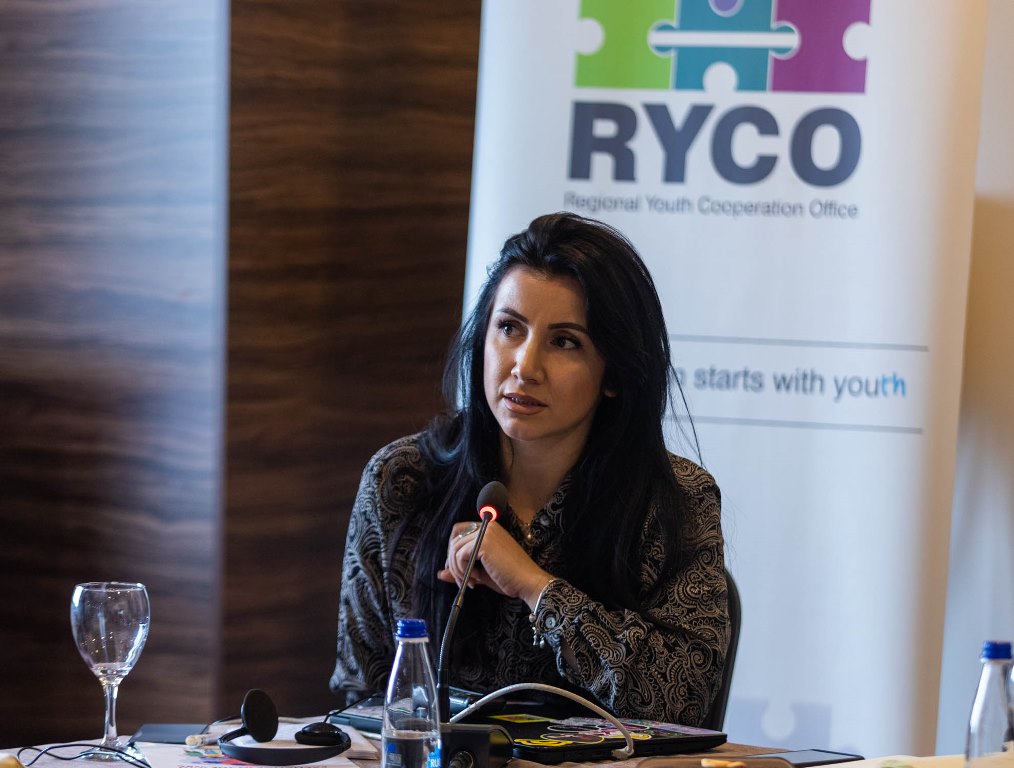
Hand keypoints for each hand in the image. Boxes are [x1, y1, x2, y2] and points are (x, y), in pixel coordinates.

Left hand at [438, 520, 552, 608]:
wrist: (527, 582)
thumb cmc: (509, 578)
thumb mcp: (480, 572)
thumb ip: (461, 569)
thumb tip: (440, 573)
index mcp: (490, 529)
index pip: (460, 531)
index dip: (454, 549)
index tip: (457, 568)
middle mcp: (488, 526)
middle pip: (454, 538)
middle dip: (452, 561)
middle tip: (461, 579)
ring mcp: (486, 533)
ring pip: (455, 549)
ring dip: (457, 570)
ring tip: (471, 581)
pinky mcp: (484, 543)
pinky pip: (460, 556)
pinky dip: (462, 571)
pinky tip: (476, 579)